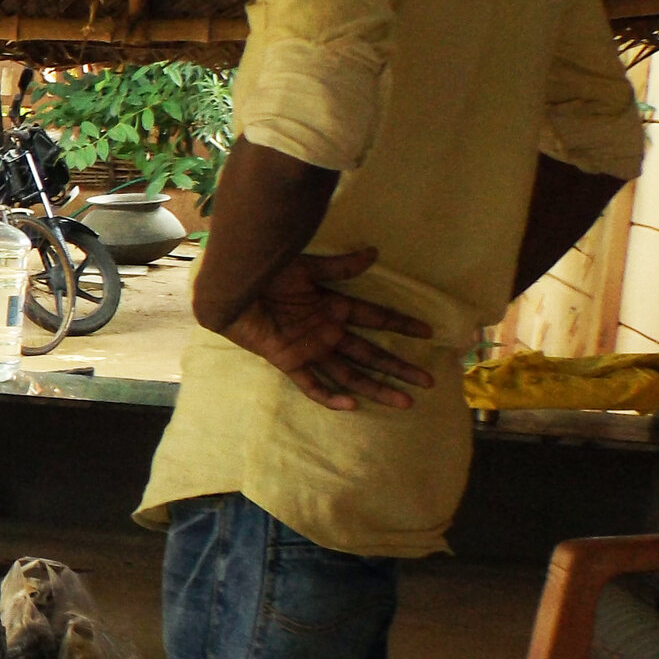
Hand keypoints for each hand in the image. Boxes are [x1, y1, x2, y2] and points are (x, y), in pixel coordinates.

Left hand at [219, 247, 435, 411]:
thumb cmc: (266, 272)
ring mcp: (310, 348)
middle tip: (428, 380)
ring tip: (405, 400)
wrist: (230, 286)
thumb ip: (340, 266)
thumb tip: (375, 253)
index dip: (401, 324)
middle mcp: (327, 331)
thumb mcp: (307, 266)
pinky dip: (329, 396)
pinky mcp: (289, 361)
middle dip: (399, 367)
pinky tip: (352, 405)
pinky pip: (311, 384)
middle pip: (371, 354)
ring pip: (350, 374)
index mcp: (334, 307)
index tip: (429, 332)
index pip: (376, 318)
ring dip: (377, 387)